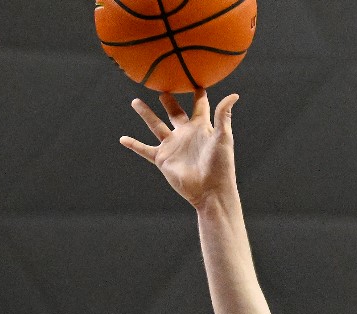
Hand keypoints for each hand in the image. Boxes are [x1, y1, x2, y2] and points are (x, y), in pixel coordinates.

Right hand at [120, 90, 239, 209]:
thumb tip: (234, 94)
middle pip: (175, 112)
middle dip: (169, 101)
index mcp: (201, 127)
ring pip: (155, 125)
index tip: (194, 80)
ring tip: (135, 101)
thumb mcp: (223, 137)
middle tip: (162, 88)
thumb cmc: (221, 165)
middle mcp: (185, 134)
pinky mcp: (163, 159)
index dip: (198, 94)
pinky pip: (145, 149)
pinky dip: (133, 144)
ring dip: (146, 114)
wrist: (211, 190)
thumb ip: (223, 115)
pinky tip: (122, 139)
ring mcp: (173, 146)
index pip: (199, 106)